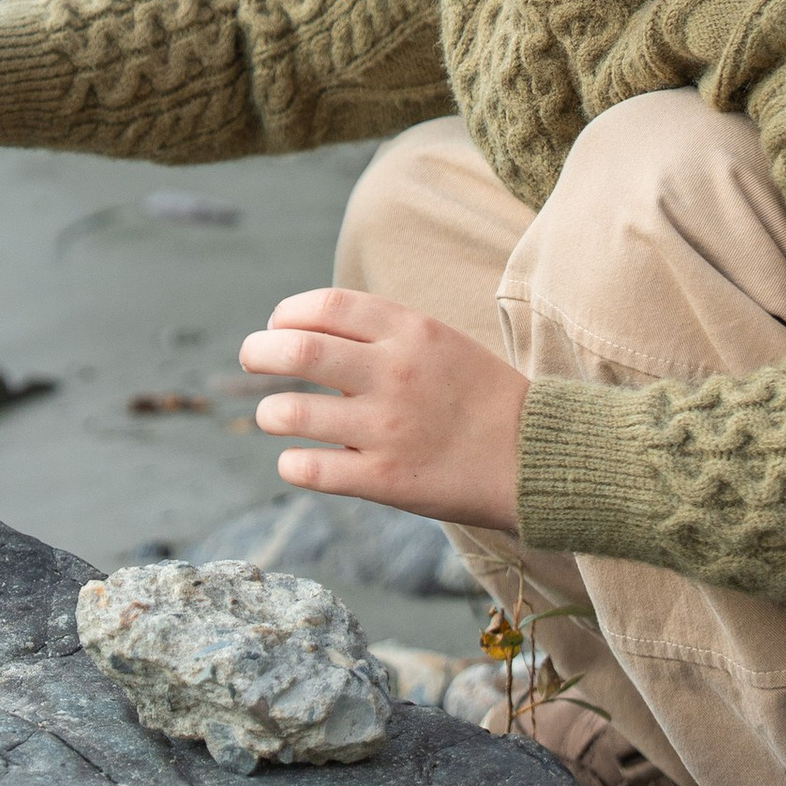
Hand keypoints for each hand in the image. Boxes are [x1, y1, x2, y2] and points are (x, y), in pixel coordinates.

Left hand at [238, 288, 526, 530]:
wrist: (535, 457)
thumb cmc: (481, 397)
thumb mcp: (439, 341)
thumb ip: (383, 332)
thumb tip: (312, 326)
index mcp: (410, 330)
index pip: (325, 305)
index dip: (287, 313)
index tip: (276, 325)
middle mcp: (394, 372)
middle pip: (296, 349)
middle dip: (259, 351)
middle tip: (250, 358)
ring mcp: (386, 428)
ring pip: (292, 411)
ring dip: (270, 412)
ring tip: (273, 415)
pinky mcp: (385, 479)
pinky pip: (311, 469)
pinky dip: (291, 463)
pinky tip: (296, 460)